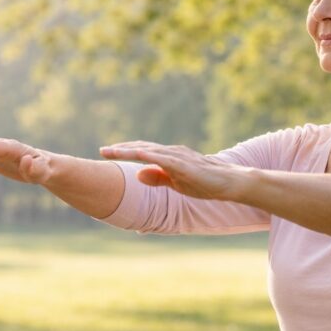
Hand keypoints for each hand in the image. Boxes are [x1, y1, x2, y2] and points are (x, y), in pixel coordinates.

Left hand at [99, 141, 243, 199]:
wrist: (228, 183)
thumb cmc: (204, 182)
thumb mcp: (176, 182)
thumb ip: (158, 177)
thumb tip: (138, 173)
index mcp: (168, 157)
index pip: (142, 151)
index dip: (124, 152)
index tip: (106, 153)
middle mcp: (171, 152)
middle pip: (141, 147)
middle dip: (121, 149)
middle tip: (102, 151)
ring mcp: (178, 156)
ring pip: (149, 150)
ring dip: (130, 150)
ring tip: (113, 151)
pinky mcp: (185, 164)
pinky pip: (164, 158)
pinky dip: (150, 155)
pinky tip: (137, 154)